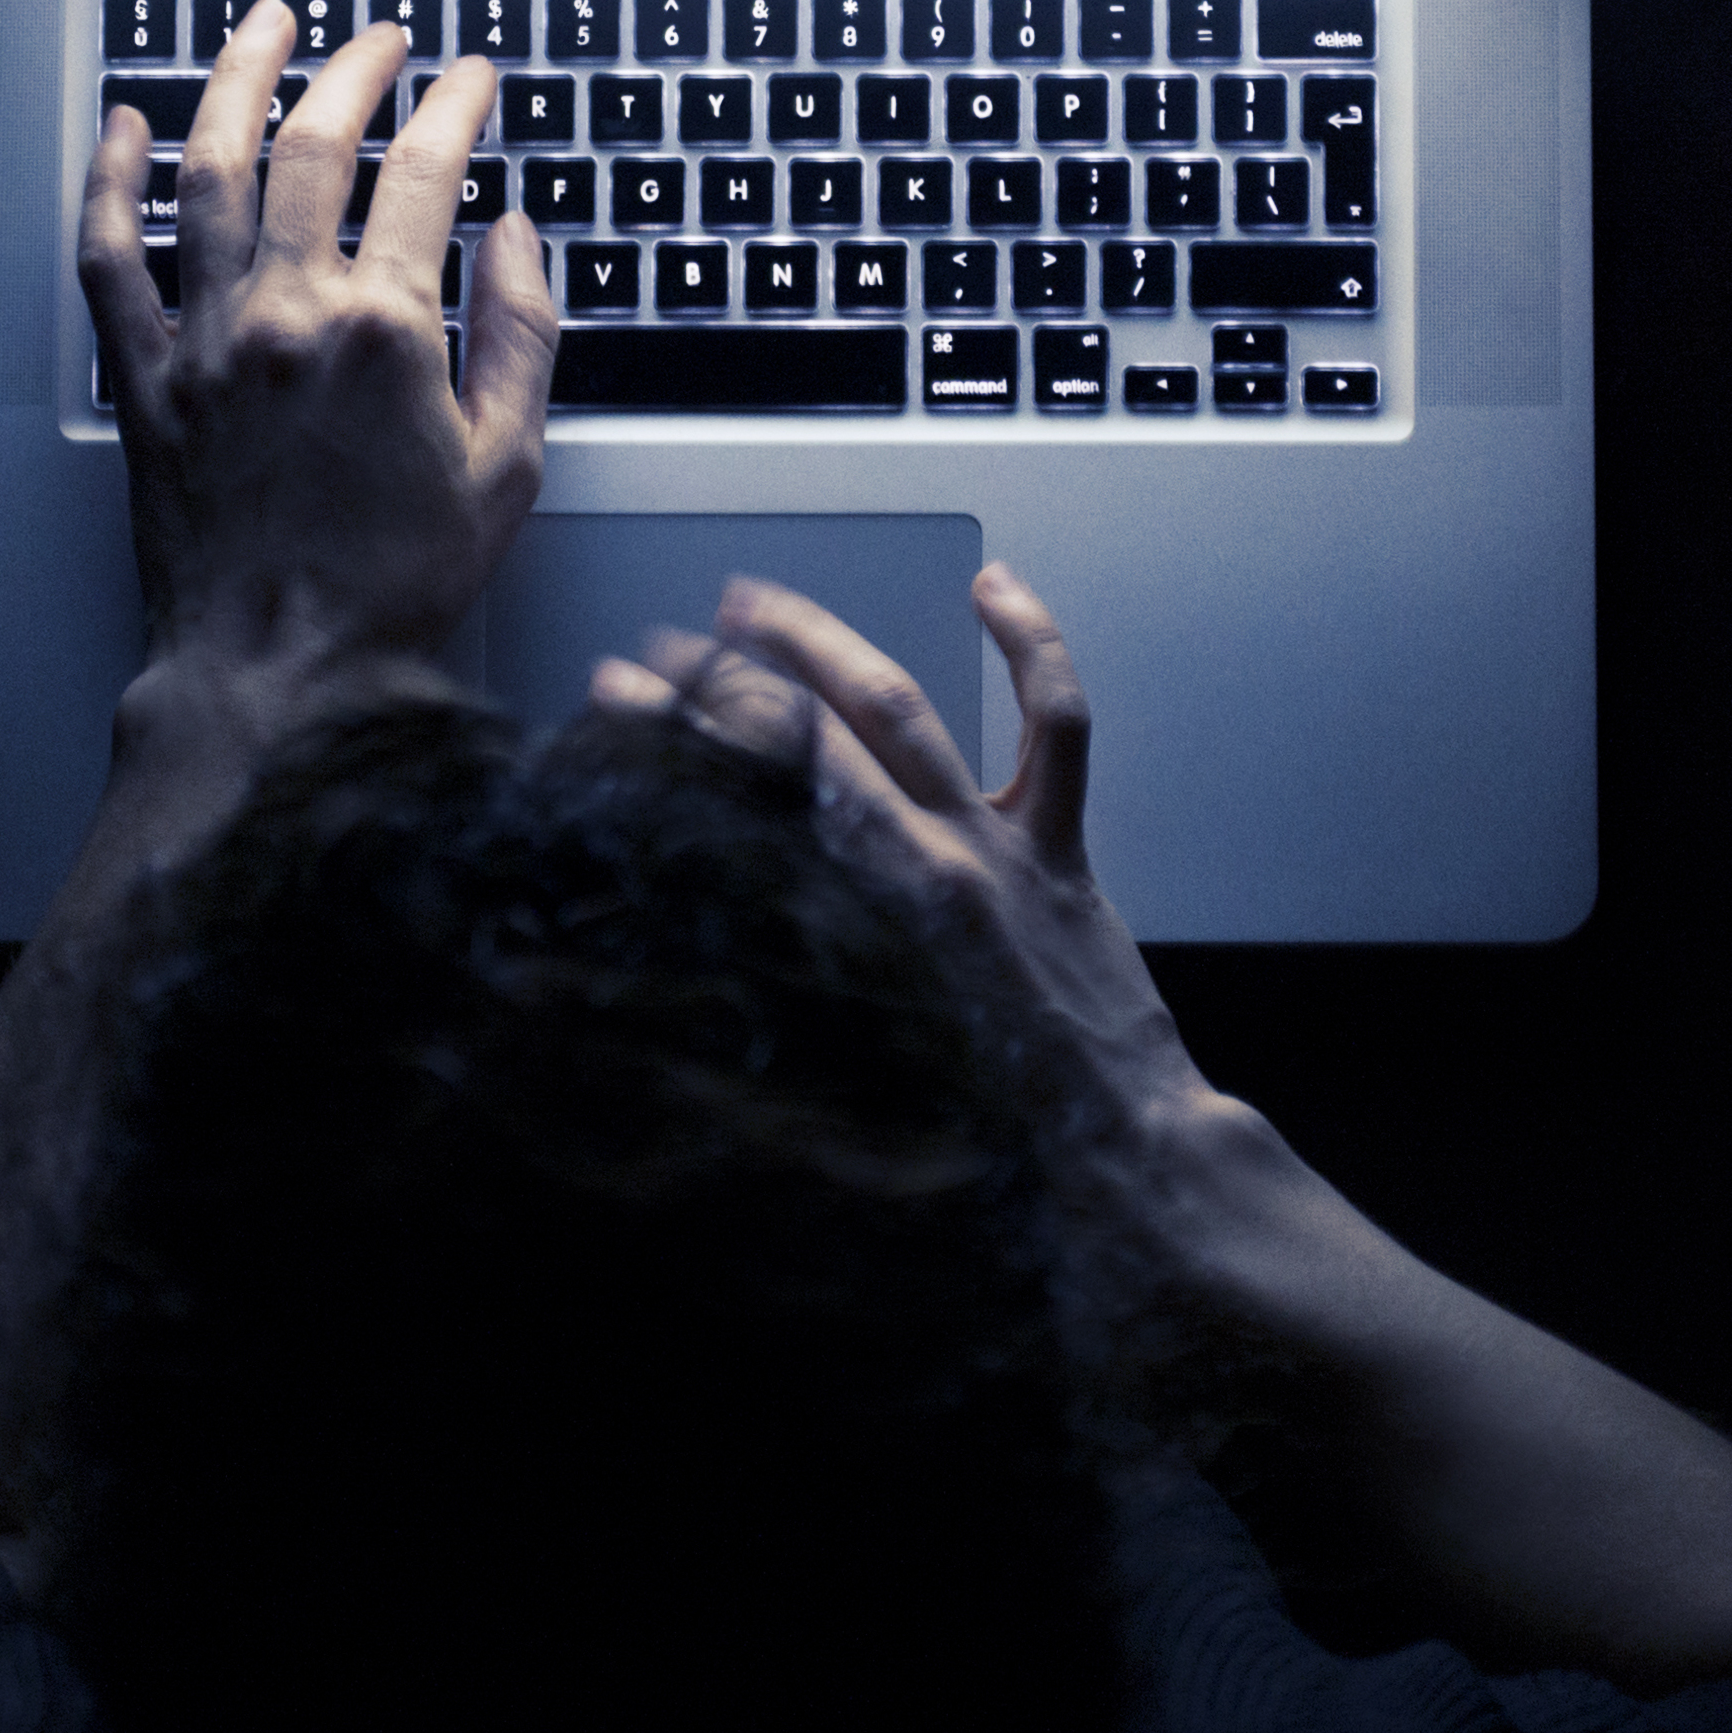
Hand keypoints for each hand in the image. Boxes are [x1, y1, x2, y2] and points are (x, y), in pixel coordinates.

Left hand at [79, 0, 560, 706]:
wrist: (278, 672)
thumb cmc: (394, 587)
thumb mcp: (507, 467)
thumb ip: (522, 337)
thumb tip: (519, 239)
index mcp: (387, 332)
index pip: (426, 173)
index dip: (454, 106)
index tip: (470, 79)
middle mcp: (287, 315)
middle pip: (315, 145)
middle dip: (354, 69)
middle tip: (380, 39)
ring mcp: (205, 339)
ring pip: (210, 170)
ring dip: (237, 80)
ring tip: (263, 26)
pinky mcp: (145, 379)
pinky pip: (110, 255)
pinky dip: (110, 180)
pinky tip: (122, 127)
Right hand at [592, 561, 1220, 1164]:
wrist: (1112, 1144)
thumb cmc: (987, 1126)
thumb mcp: (853, 1065)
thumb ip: (784, 981)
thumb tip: (700, 947)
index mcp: (870, 920)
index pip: (750, 794)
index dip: (676, 733)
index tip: (619, 701)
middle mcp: (929, 865)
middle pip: (807, 737)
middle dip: (725, 680)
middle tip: (665, 649)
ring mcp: (998, 846)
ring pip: (903, 711)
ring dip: (823, 647)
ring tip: (758, 607)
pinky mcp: (1058, 847)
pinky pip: (1056, 725)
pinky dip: (1029, 646)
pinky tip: (993, 587)